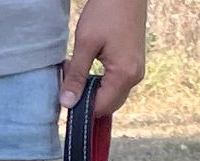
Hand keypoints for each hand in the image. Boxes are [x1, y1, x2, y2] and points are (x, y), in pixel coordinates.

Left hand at [62, 0, 147, 117]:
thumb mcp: (85, 44)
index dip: (80, 107)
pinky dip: (98, 82)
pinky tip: (85, 66)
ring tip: (75, 68)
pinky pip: (114, 84)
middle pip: (106, 106)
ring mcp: (135, 71)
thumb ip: (76, 76)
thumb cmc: (106, 12)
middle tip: (68, 78)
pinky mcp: (132, 64)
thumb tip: (67, 103)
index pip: (99, 108)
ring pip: (110, 96)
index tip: (64, 94)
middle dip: (85, 99)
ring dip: (90, 90)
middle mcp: (134, 77)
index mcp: (124, 75)